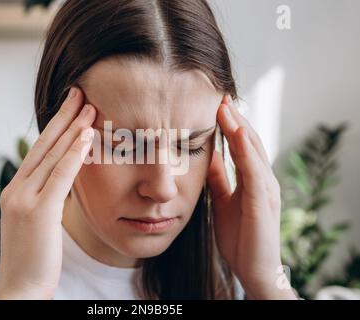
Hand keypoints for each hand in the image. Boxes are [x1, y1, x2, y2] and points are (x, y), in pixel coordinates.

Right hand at [0, 87, 95, 299]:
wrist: (22, 289)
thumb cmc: (35, 258)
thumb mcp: (38, 222)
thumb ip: (47, 198)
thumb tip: (64, 181)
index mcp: (17, 191)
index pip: (39, 152)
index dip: (56, 128)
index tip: (71, 109)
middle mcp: (17, 190)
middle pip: (43, 146)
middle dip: (64, 118)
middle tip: (80, 93)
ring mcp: (24, 199)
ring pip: (52, 155)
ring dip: (73, 129)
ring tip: (90, 107)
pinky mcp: (38, 211)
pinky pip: (59, 175)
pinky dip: (73, 153)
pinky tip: (87, 135)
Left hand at [207, 95, 295, 299]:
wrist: (253, 269)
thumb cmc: (240, 236)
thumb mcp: (224, 201)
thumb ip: (220, 179)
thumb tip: (209, 157)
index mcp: (252, 179)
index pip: (241, 145)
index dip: (229, 124)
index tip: (215, 104)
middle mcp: (263, 180)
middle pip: (249, 142)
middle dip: (234, 119)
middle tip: (220, 96)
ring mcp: (266, 190)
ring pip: (253, 152)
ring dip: (240, 128)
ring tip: (226, 107)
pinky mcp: (264, 203)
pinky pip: (255, 173)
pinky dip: (247, 152)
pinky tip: (239, 135)